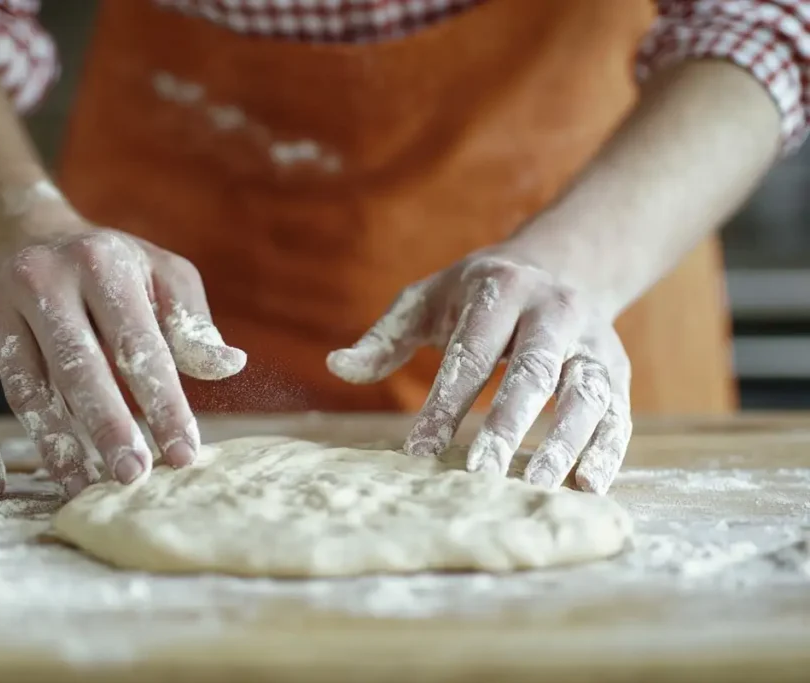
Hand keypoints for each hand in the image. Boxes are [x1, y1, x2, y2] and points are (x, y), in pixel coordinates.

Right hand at [0, 224, 246, 497]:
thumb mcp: (161, 276)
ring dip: (54, 444)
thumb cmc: (111, 268)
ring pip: (26, 388)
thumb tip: (231, 365)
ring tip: (82, 489)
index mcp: (101, 263)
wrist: (20, 234)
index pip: (138, 344)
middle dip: (106, 426)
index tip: (184, 453)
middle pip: (76, 367)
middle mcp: (43, 279)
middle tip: (132, 477)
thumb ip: (191, 324)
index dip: (163, 402)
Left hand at [327, 251, 631, 494]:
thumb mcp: (427, 299)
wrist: (562, 263)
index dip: (446, 402)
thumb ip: (385, 337)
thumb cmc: (477, 294)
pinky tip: (588, 486)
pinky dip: (609, 450)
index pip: (471, 352)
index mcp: (500, 290)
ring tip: (536, 485)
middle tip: (481, 473)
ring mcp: (592, 341)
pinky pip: (618, 411)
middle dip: (508, 423)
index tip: (419, 450)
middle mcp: (554, 311)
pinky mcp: (617, 369)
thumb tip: (337, 366)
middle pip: (534, 371)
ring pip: (585, 393)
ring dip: (564, 441)